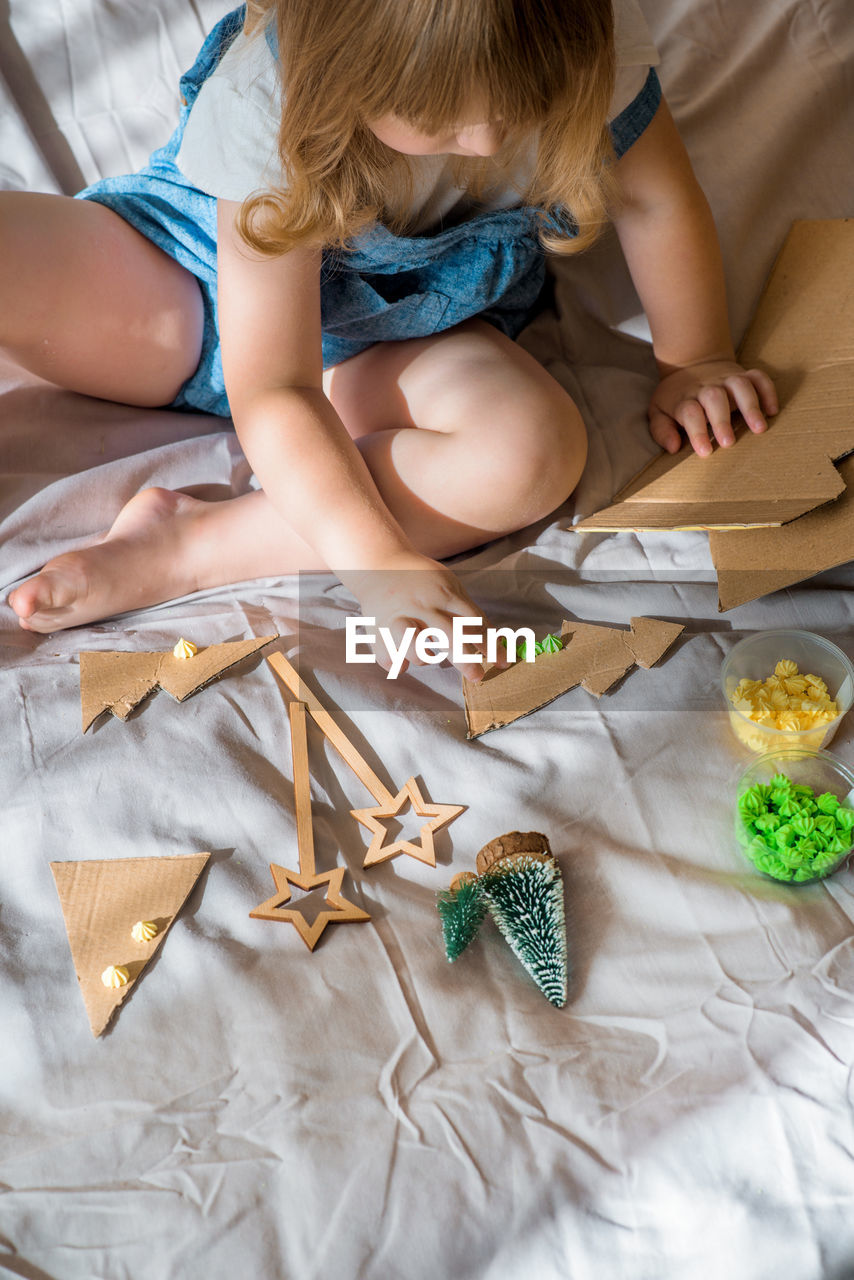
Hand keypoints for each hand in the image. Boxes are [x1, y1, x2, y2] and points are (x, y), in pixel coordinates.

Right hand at [340, 551, 497, 681]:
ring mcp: (399, 618)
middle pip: (450, 637)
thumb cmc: (420, 578)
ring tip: (426, 654)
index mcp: (444, 594)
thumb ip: (467, 609)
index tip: (502, 662)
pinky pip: (390, 658)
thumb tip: (492, 638)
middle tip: (477, 676)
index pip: (474, 622)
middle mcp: (423, 607)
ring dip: (425, 656)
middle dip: (466, 660)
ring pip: (417, 648)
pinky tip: (400, 659)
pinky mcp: (378, 631)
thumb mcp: (448, 583)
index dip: (490, 644)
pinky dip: (396, 664)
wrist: (377, 564)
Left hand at [648, 360, 777, 456]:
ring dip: (751, 406)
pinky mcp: (743, 375)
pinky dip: (768, 391)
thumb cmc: (675, 398)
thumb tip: (673, 447)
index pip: (689, 412)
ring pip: (740, 386)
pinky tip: (772, 410)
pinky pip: (759, 378)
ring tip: (759, 429)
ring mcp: (726, 379)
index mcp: (685, 399)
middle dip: (722, 420)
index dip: (697, 431)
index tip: (705, 451)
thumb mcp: (658, 412)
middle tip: (729, 443)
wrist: (689, 364)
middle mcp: (707, 388)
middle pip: (714, 398)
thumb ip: (662, 430)